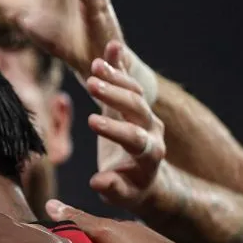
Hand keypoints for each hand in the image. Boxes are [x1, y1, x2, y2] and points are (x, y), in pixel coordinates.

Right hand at [87, 41, 164, 208]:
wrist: (144, 180)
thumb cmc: (129, 191)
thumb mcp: (121, 196)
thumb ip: (112, 188)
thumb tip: (98, 182)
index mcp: (150, 154)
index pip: (134, 138)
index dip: (114, 129)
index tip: (91, 122)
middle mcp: (152, 130)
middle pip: (137, 108)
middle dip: (114, 95)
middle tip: (90, 84)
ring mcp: (146, 115)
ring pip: (134, 92)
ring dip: (116, 77)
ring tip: (95, 65)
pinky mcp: (136, 105)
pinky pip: (130, 82)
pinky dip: (121, 66)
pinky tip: (112, 46)